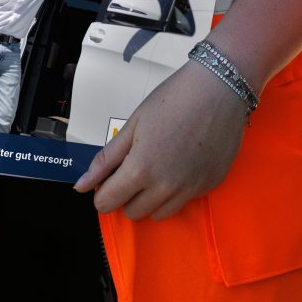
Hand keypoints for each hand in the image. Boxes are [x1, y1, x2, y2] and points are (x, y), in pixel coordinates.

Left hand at [75, 56, 249, 219]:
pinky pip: (184, 201)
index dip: (103, 191)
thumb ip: (106, 159)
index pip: (107, 203)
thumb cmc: (174, 98)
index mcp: (141, 169)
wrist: (219, 87)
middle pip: (132, 213)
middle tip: (135, 166)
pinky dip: (176, 190)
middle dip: (126, 195)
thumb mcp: (133, 124)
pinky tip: (181, 163)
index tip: (111, 176)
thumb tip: (82, 186)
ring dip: (150, 198)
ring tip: (158, 167)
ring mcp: (191, 189)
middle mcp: (166, 187)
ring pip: (158, 214)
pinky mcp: (210, 185)